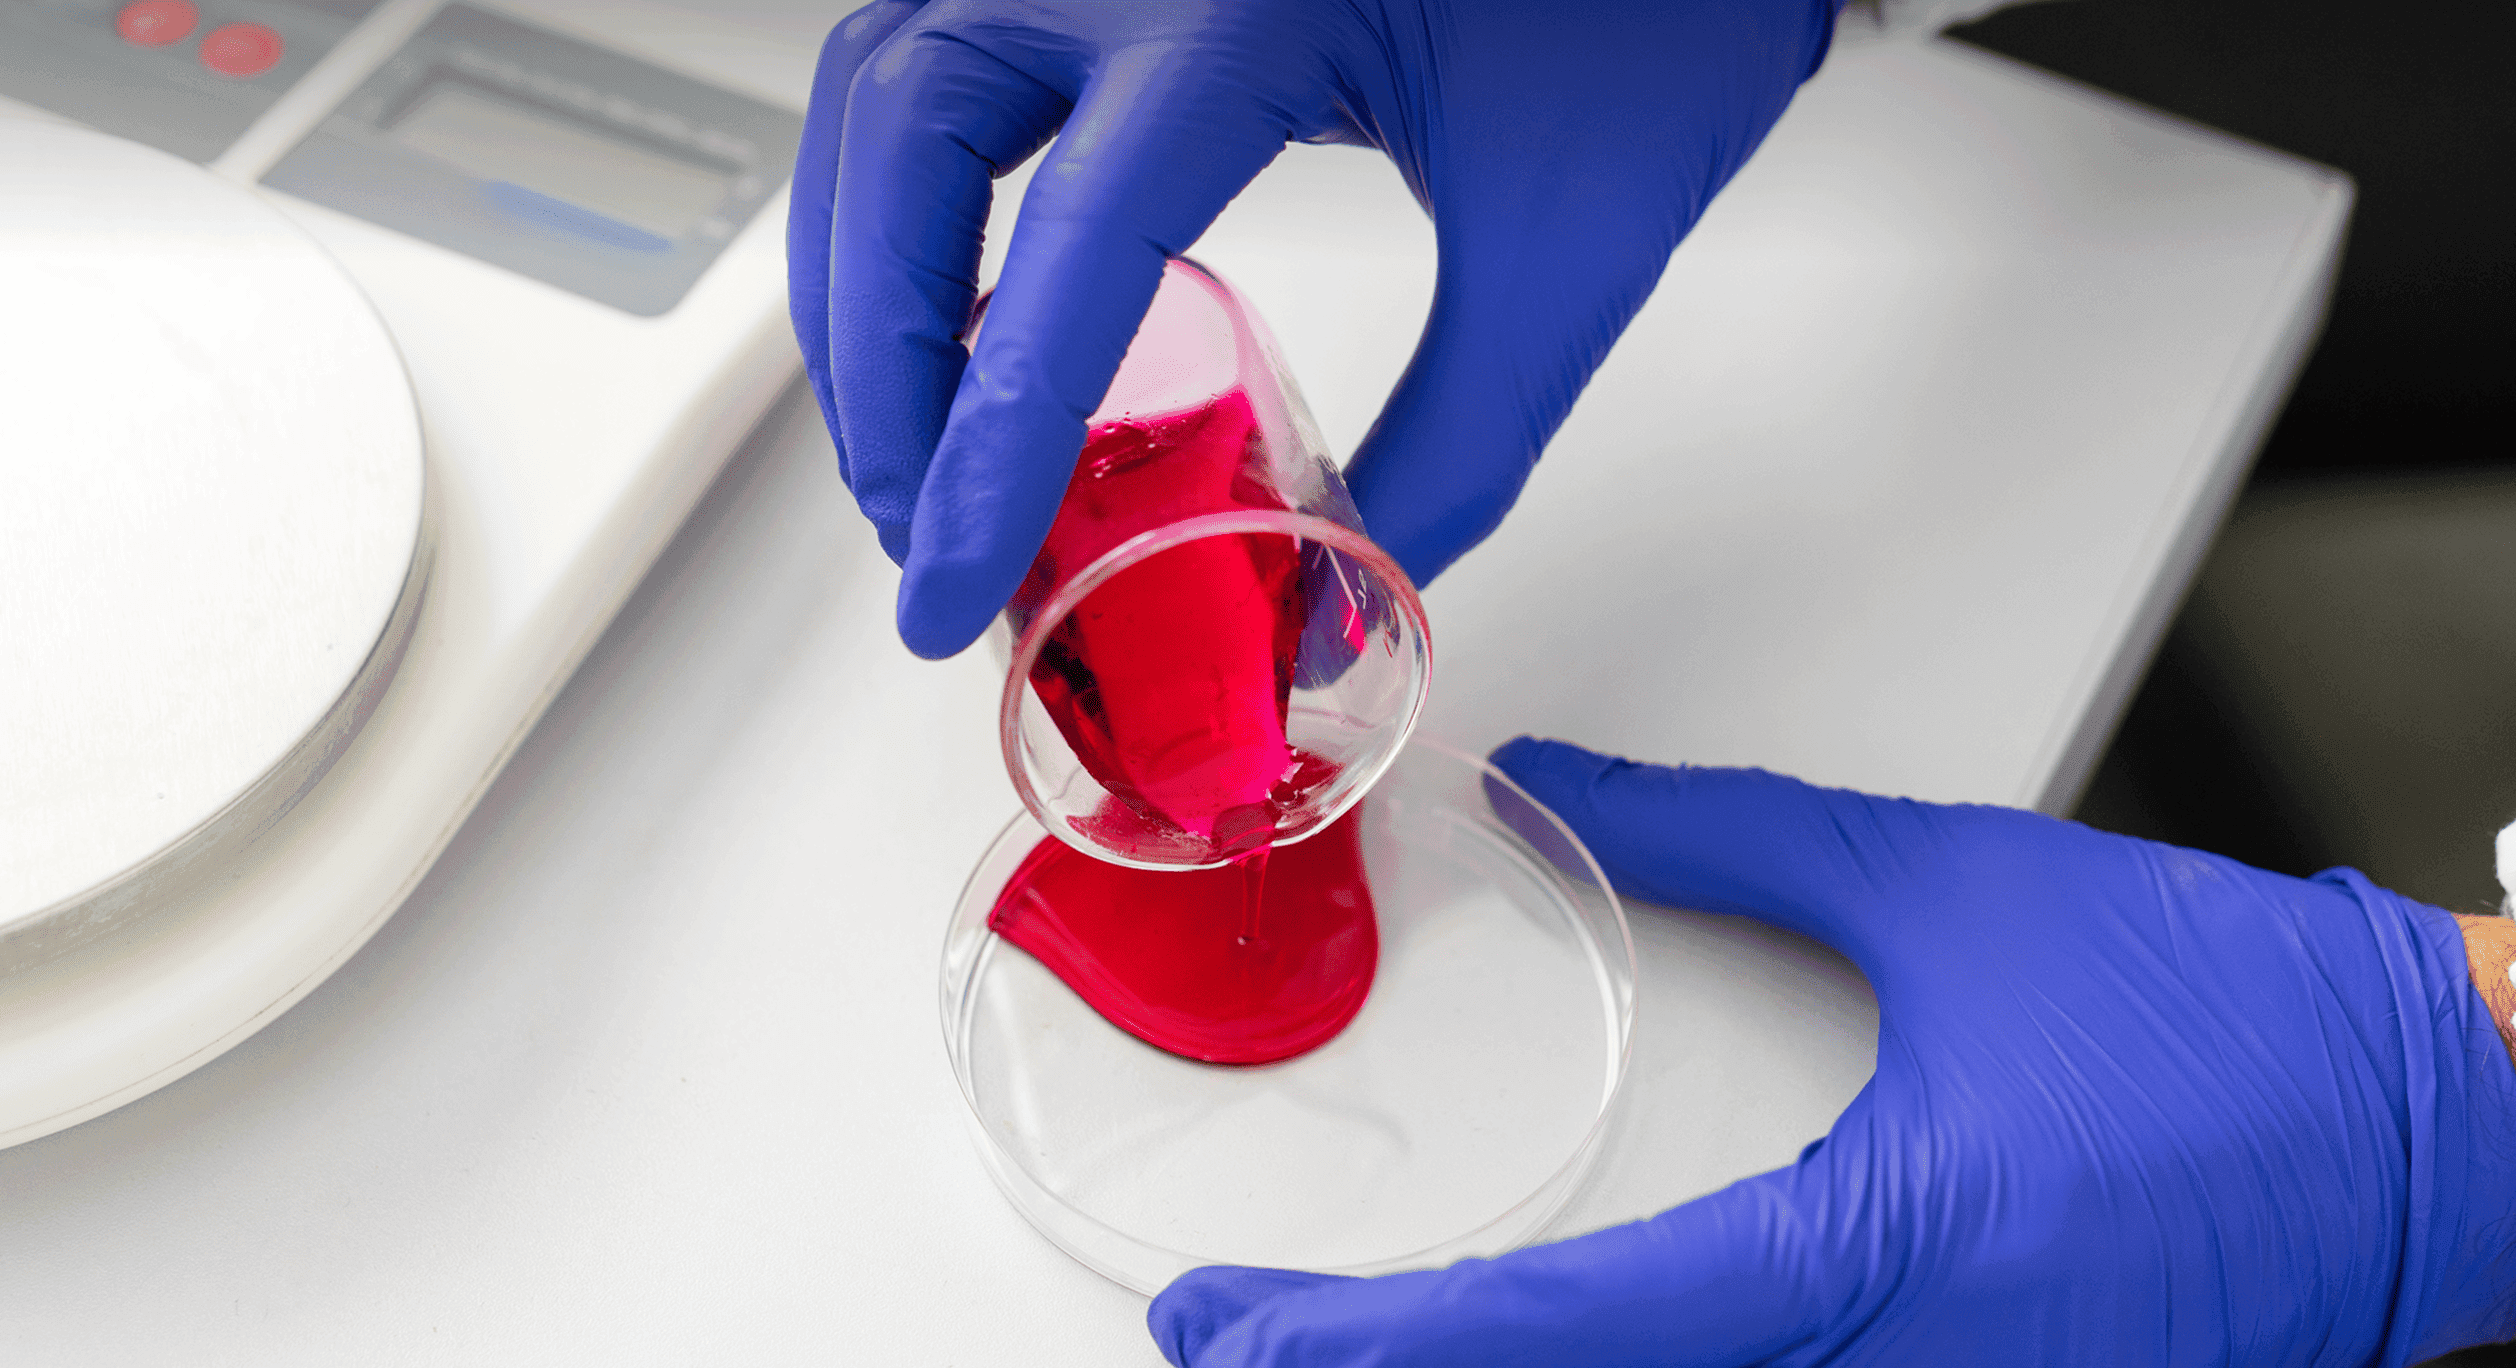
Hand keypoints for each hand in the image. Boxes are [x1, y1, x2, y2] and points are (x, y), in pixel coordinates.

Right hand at [790, 0, 1847, 656]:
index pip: (1065, 253)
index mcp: (1241, 10)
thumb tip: (1340, 589)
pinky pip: (932, 55)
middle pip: (904, 146)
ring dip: (863, 274)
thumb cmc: (1651, 16)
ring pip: (882, 90)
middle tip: (921, 522)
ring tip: (910, 440)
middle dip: (885, 360)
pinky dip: (900, 193)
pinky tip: (945, 306)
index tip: (952, 581)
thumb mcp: (1564, 254)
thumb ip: (1452, 446)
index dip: (987, 441)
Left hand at [1147, 739, 2515, 1365]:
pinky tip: (1571, 1356)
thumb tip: (1570, 791)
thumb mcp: (1952, 889)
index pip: (1560, 1336)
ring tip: (1377, 1355)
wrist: (2441, 1127)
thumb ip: (1728, 838)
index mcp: (1874, 1264)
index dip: (1364, 1346)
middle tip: (1250, 1353)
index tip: (1233, 1328)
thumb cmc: (2233, 1018)